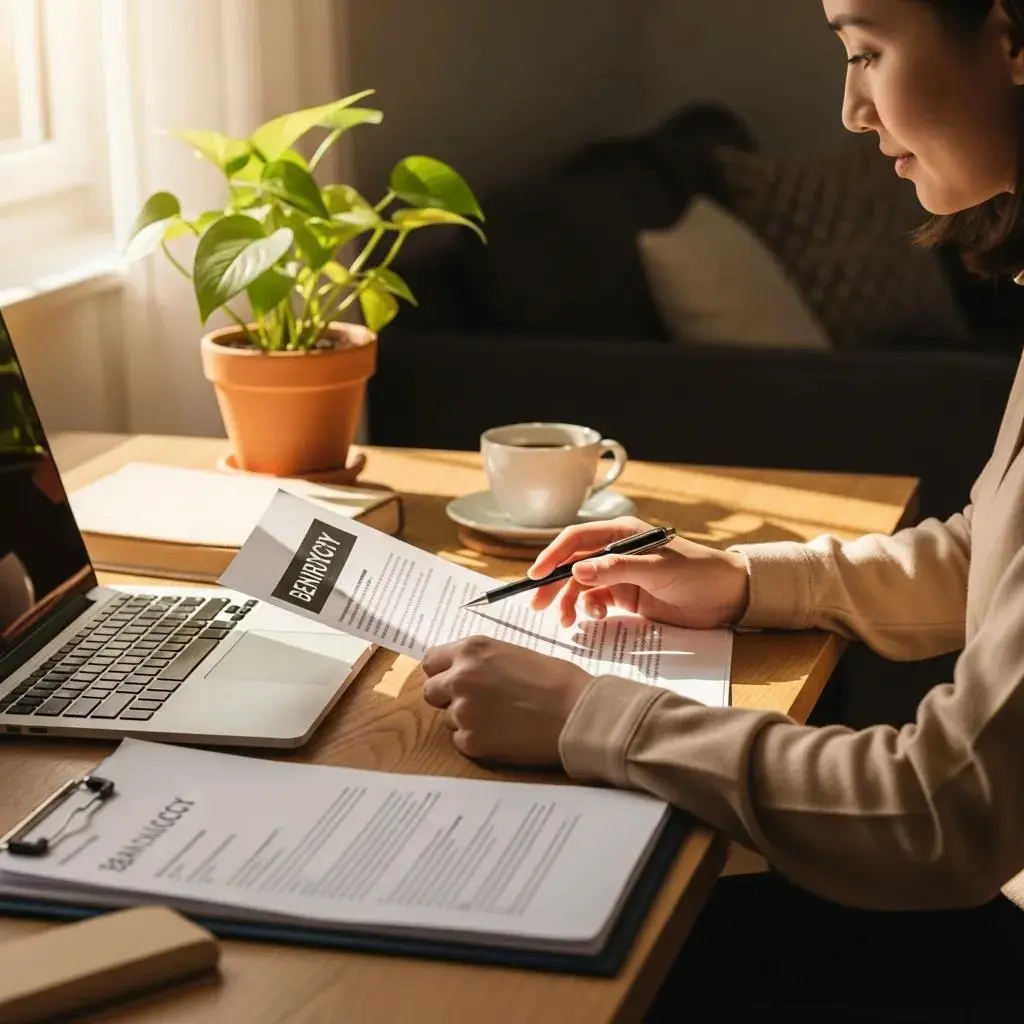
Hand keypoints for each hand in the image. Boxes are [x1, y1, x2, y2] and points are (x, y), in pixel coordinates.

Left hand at [421, 636, 592, 765]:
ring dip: (466, 720)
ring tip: (500, 719)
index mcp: (472, 650)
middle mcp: (460, 677)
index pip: (431, 661)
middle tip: (474, 703)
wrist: (577, 713)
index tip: (451, 679)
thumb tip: (465, 672)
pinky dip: (478, 741)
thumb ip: (482, 662)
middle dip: (447, 697)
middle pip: (431, 691)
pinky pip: (462, 741)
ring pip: (448, 718)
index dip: (442, 672)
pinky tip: (504, 735)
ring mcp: (463, 711)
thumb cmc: (556, 679)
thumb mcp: (513, 653)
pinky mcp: (471, 742)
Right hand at [528, 516, 749, 628]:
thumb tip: (577, 570)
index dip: (553, 554)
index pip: (577, 539)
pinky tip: (597, 619)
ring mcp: (620, 575)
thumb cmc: (698, 572)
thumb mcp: (657, 569)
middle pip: (573, 564)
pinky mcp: (627, 597)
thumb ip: (616, 569)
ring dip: (571, 602)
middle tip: (538, 605)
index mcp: (622, 534)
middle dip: (554, 584)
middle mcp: (616, 552)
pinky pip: (597, 602)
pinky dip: (590, 611)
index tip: (535, 575)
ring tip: (567, 621)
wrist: (729, 597)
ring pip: (582, 587)